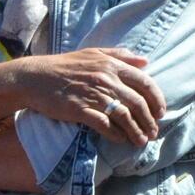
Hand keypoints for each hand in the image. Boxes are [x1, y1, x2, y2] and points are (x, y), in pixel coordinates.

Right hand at [15, 48, 164, 146]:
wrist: (34, 77)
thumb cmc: (65, 65)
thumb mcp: (94, 52)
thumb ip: (121, 55)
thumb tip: (146, 61)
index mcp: (113, 65)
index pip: (145, 83)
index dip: (157, 100)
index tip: (161, 113)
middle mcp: (107, 80)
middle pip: (138, 103)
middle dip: (149, 121)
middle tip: (154, 133)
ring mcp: (94, 96)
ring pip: (124, 116)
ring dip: (136, 131)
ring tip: (141, 141)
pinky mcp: (80, 110)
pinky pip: (104, 125)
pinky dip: (115, 134)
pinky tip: (121, 140)